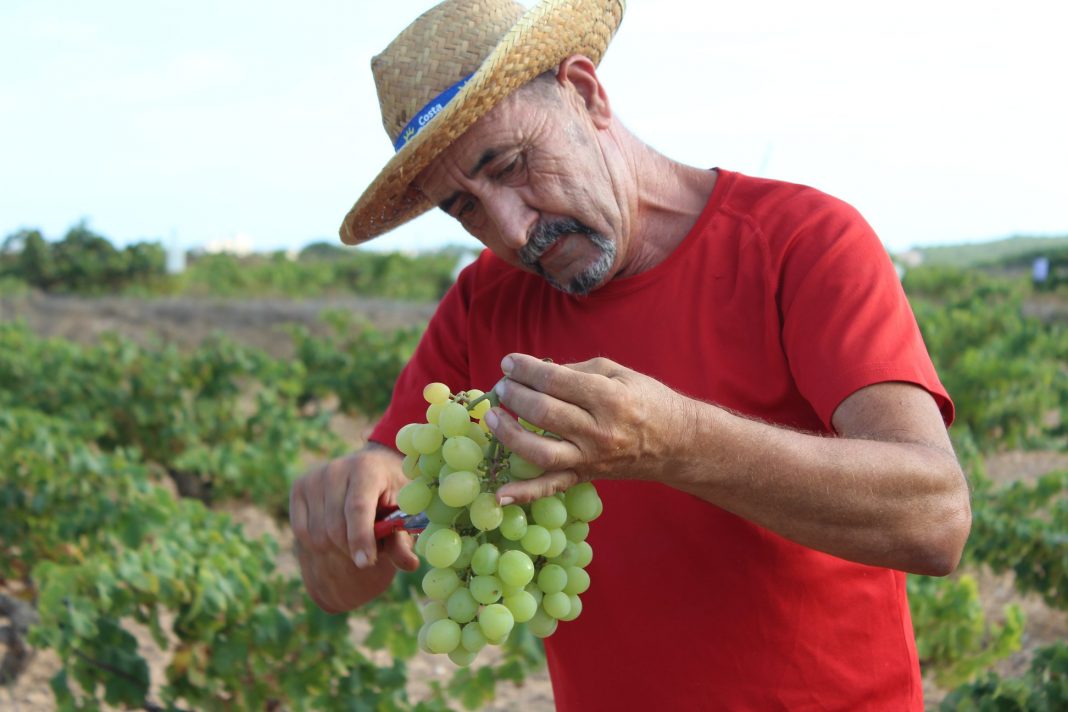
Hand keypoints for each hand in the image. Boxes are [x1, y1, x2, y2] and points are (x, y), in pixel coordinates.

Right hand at [289, 444, 419, 613]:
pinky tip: (336, 536)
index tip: (365, 563)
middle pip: (335, 526)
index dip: (361, 538)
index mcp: (367, 468)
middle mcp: (336, 469)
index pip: (358, 508)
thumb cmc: (393, 491)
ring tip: (356, 537)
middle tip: (371, 548)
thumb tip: (410, 565)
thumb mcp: (404, 510)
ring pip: (317, 533)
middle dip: (352, 548)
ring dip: (336, 548)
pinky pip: (302, 531)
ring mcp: (314, 477)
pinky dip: (318, 543)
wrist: (374, 466)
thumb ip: (402, 538)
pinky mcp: (299, 487)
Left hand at [486, 353, 690, 502]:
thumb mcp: (617, 373)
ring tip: (493, 416)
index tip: (508, 362)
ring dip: (508, 433)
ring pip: (539, 451)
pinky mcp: (585, 476)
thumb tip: (536, 372)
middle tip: (502, 386)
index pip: (555, 381)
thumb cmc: (646, 400)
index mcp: (609, 398)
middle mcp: (599, 431)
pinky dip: (523, 494)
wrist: (676, 442)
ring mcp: (591, 458)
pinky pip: (551, 487)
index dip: (525, 369)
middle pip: (543, 412)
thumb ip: (576, 371)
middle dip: (514, 395)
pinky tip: (499, 495)